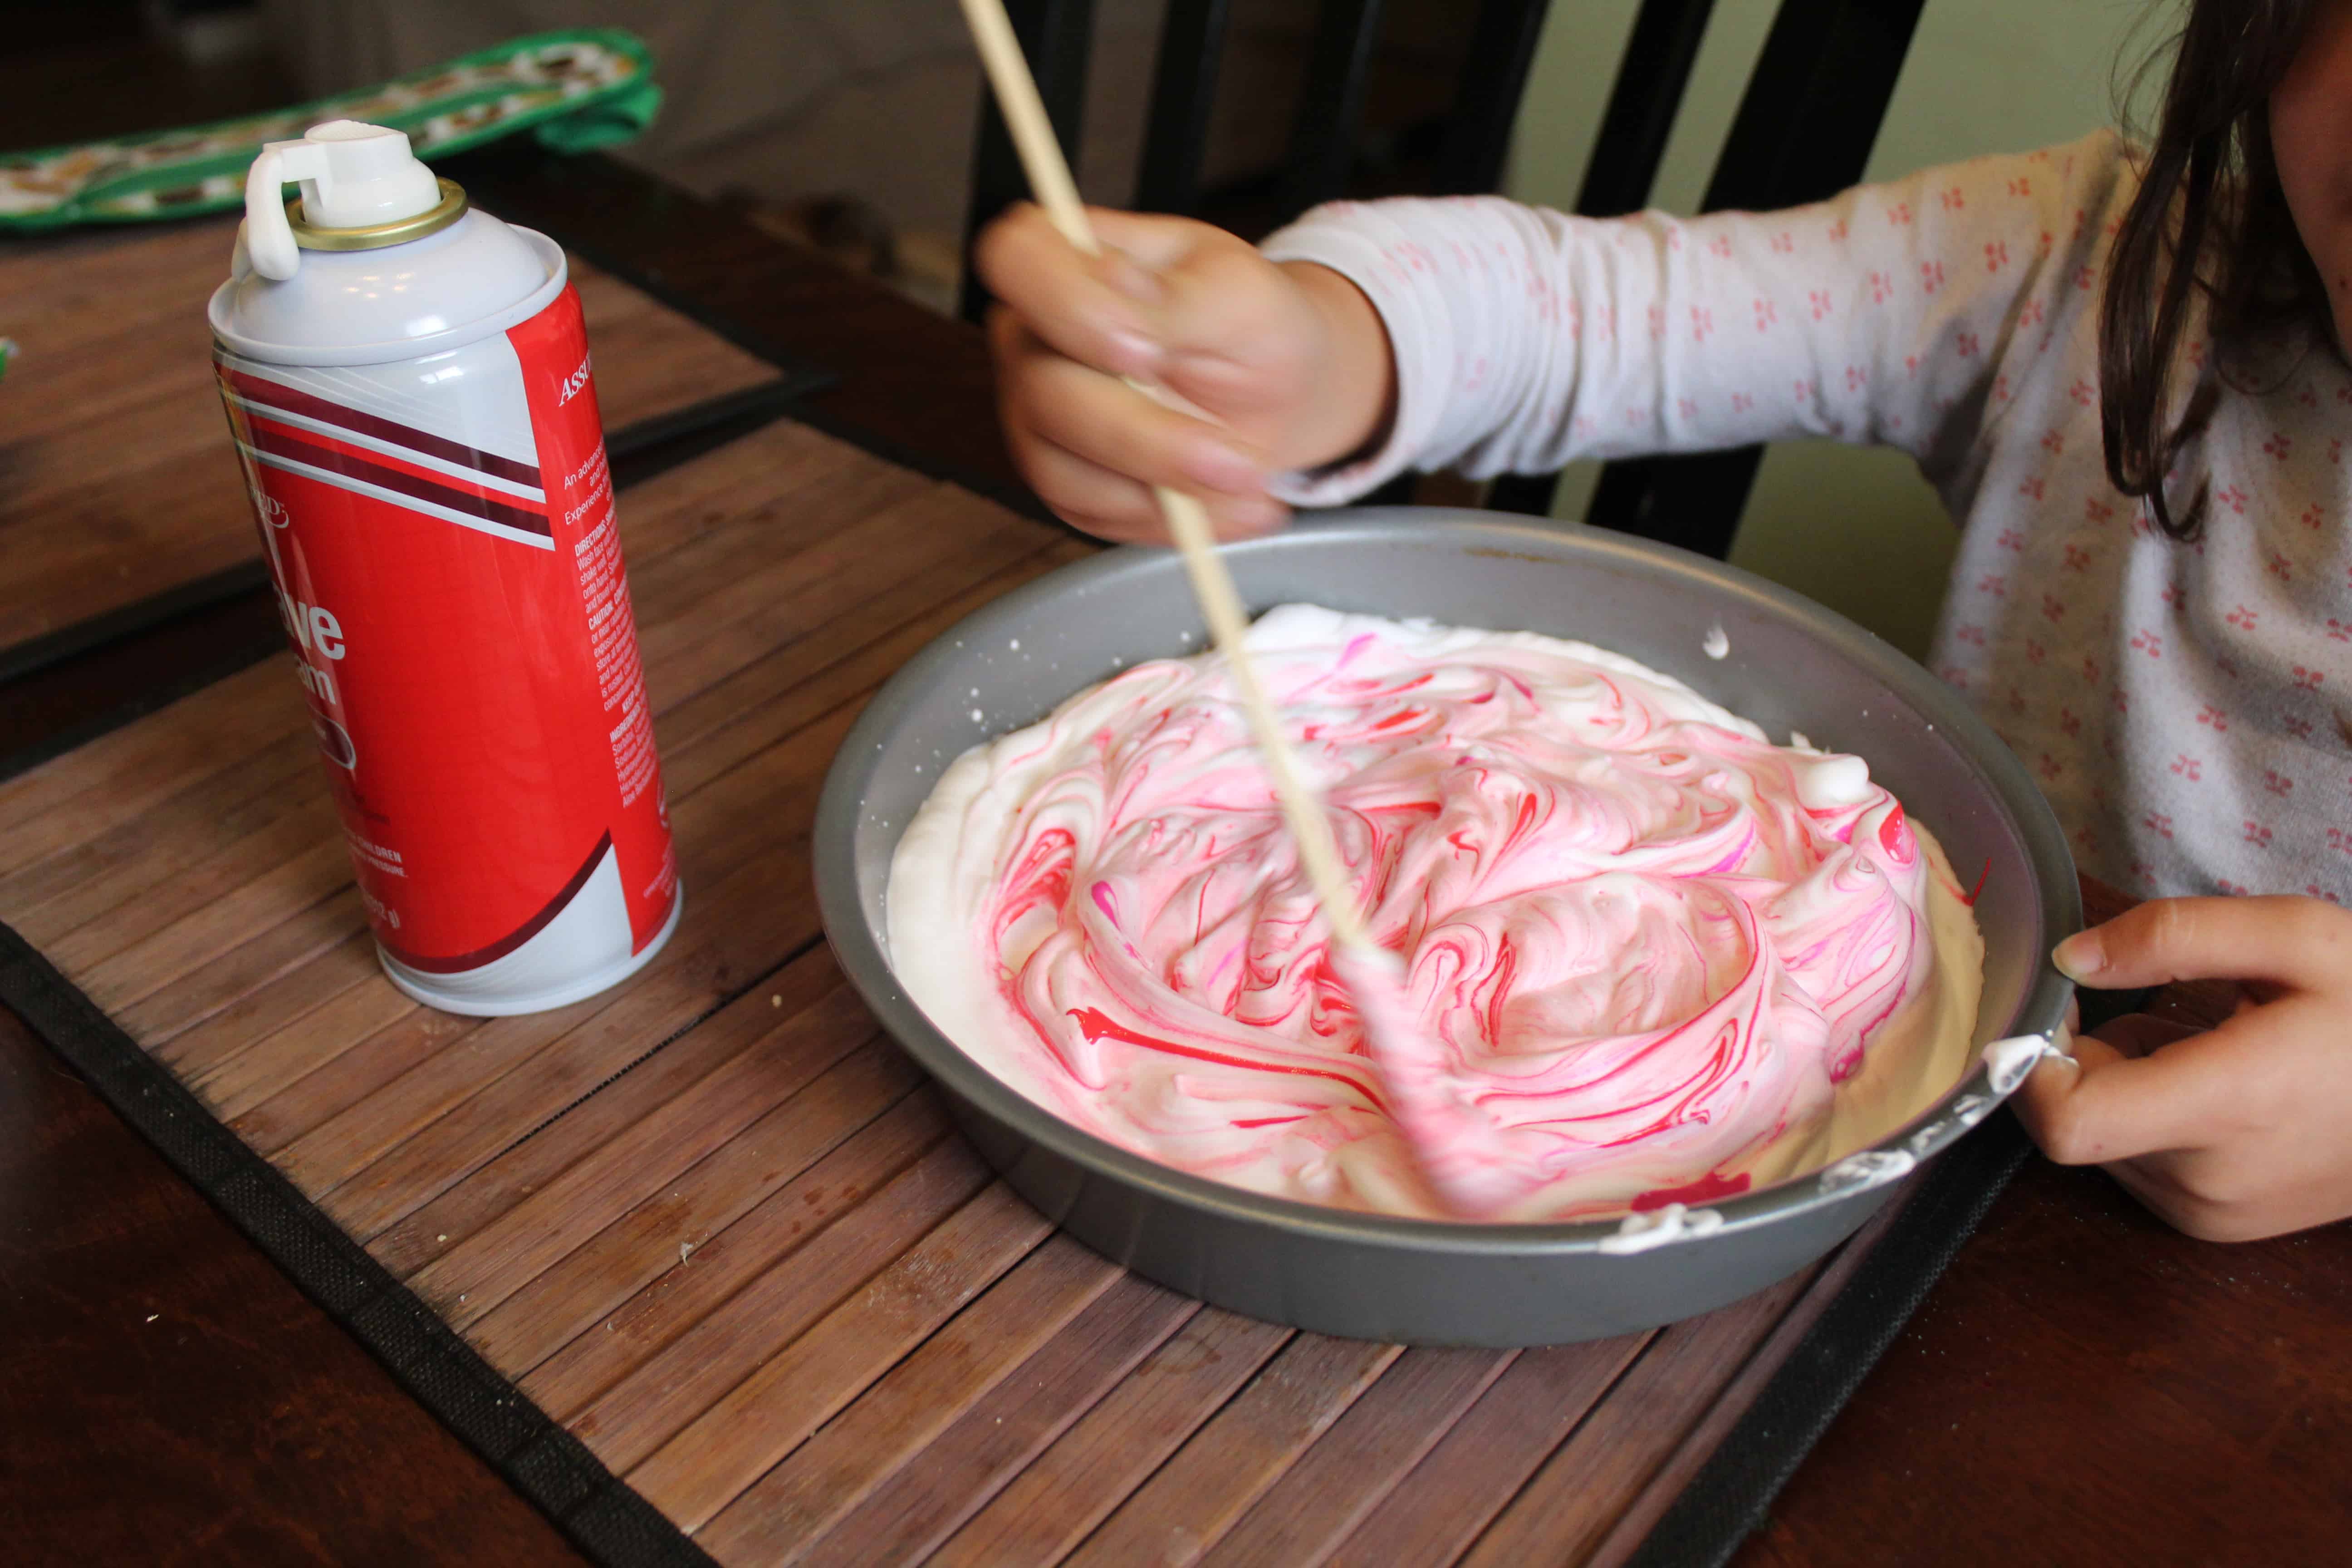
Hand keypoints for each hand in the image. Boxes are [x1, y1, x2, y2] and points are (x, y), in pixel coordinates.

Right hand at [975, 203, 1393, 543]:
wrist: (1283, 393)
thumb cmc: (1254, 326)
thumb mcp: (1240, 296)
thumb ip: (1175, 299)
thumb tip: (1112, 293)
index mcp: (1066, 259)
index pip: (1015, 259)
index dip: (1066, 307)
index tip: (1148, 351)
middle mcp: (1034, 337)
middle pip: (1041, 389)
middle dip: (1145, 435)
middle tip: (1236, 458)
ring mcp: (1039, 414)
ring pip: (1060, 468)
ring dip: (1165, 487)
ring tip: (1248, 483)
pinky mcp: (1063, 479)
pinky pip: (1091, 514)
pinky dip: (1168, 520)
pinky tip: (1231, 505)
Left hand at [2013, 895, 2351, 1240]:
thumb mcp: (2299, 937)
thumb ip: (2175, 936)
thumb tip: (2072, 959)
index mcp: (2226, 1108)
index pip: (2066, 1120)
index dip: (2036, 1060)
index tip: (2062, 1005)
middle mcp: (2207, 1179)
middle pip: (2078, 1118)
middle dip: (2095, 1054)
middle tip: (2173, 1009)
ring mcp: (2211, 1214)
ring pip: (2106, 1139)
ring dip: (2129, 1083)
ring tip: (2214, 1043)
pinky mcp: (2217, 1227)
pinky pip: (2141, 1164)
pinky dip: (2156, 1117)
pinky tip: (2224, 1085)